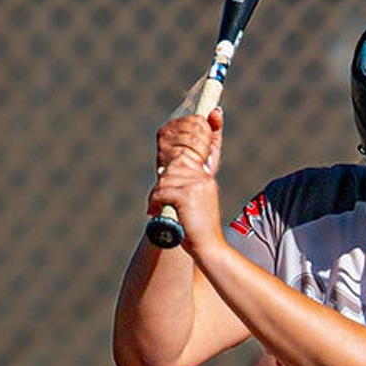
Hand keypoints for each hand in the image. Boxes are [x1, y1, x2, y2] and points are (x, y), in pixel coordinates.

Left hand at [149, 108, 224, 250]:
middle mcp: (203, 175)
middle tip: (161, 197)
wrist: (210, 249)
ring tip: (162, 208)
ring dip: (158, 194)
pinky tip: (157, 211)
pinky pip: (162, 190)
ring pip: (165, 176)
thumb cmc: (198, 226)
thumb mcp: (196, 198)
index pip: (197, 143)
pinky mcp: (188, 195)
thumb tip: (188, 164)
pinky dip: (155, 202)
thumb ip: (189, 182)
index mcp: (205, 174)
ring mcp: (197, 184)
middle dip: (163, 179)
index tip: (203, 116)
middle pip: (173, 161)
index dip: (192, 131)